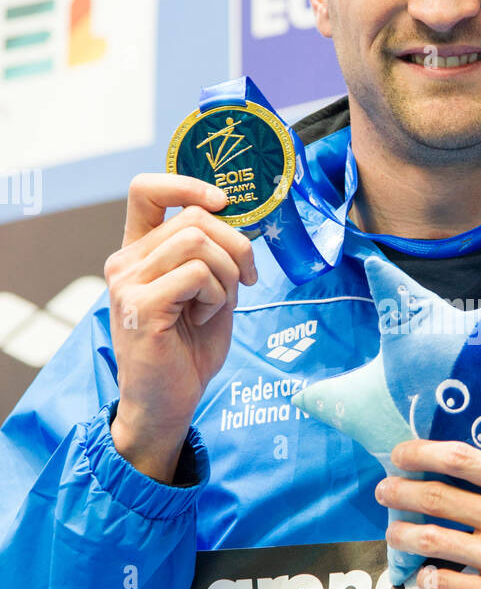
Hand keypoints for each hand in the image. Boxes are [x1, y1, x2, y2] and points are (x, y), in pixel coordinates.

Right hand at [104, 173, 257, 480]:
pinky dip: (216, 296)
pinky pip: (197, 275)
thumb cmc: (188, 352)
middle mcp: (125, 262)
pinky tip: (205, 319)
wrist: (168, 403)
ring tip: (216, 306)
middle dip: (236, 244)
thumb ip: (214, 257)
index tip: (221, 202)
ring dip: (226, 275)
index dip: (187, 184)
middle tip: (246, 278)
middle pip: (193, 218)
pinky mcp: (141, 305)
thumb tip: (237, 222)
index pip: (146, 191)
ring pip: (198, 243)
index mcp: (138, 253)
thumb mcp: (209, 294)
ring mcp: (128, 282)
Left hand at [376, 440, 480, 588]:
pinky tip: (423, 576)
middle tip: (383, 490)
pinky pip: (446, 584)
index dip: (421, 452)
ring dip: (401, 534)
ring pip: (430, 540)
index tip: (401, 452)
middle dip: (398, 490)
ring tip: (391, 533)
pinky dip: (427, 578)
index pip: (462, 459)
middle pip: (435, 496)